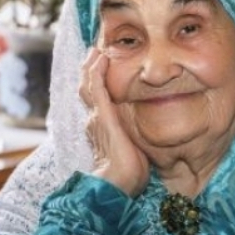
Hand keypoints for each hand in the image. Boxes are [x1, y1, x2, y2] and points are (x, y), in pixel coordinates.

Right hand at [80, 48, 149, 196]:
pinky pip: (96, 88)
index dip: (96, 84)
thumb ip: (134, 138)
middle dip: (90, 70)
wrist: (118, 183)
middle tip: (95, 53)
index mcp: (100, 128)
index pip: (96, 100)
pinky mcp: (102, 115)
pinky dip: (96, 72)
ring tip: (95, 51)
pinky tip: (100, 59)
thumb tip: (147, 135)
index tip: (102, 69)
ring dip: (91, 66)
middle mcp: (94, 120)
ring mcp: (97, 117)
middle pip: (87, 89)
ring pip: (88, 85)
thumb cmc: (129, 173)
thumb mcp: (133, 149)